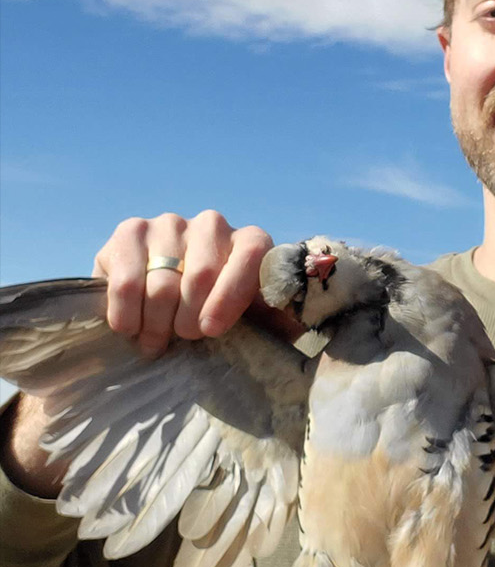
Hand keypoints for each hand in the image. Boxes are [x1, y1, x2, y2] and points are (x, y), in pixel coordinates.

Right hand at [92, 210, 273, 356]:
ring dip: (157, 323)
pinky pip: (126, 280)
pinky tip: (129, 328)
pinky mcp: (130, 232)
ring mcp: (169, 224)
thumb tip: (296, 325)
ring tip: (156, 342)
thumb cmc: (225, 312)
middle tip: (184, 340)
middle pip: (200, 275)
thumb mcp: (259, 317)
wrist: (170, 295)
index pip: (249, 257)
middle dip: (190, 319)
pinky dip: (126, 312)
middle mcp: (212, 225)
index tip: (211, 330)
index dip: (230, 296)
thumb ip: (281, 318)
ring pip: (162, 283)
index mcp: (252, 242)